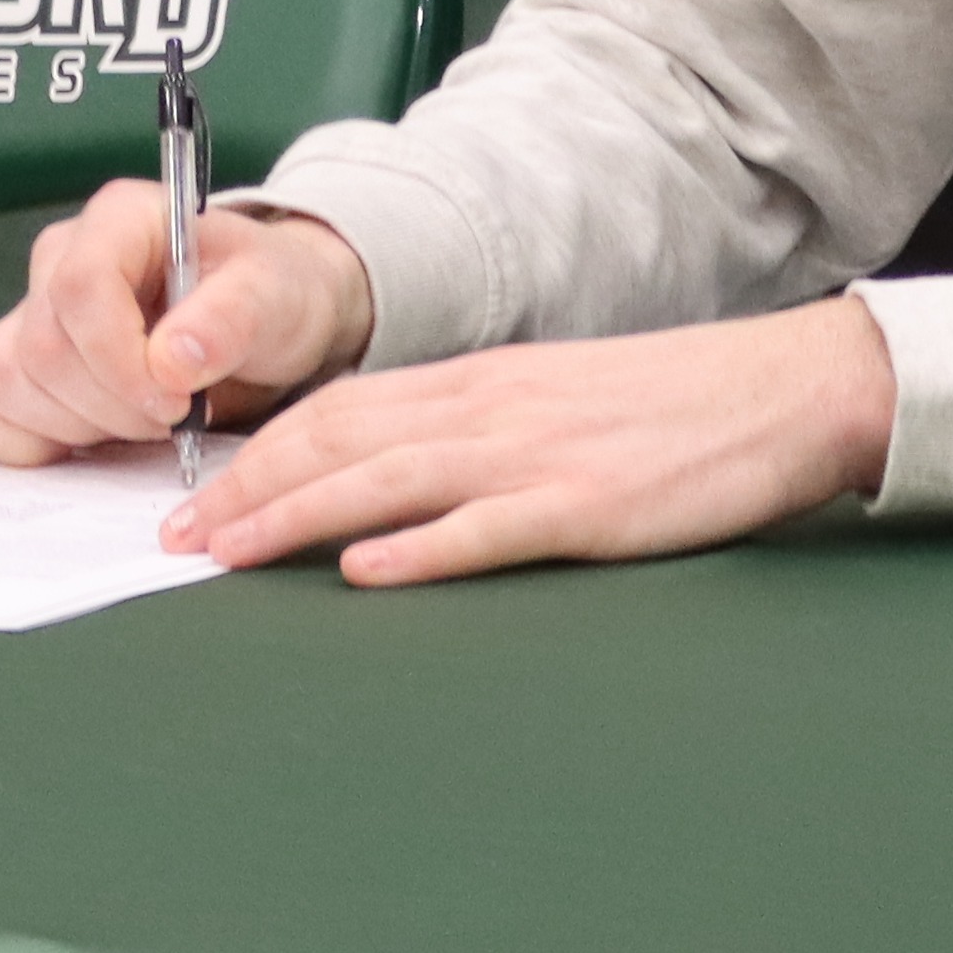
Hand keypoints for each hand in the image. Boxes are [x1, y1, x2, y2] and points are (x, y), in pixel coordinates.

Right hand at [0, 186, 373, 463]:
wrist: (263, 325)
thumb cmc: (268, 294)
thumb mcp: (275, 296)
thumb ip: (231, 318)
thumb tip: (171, 360)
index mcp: (121, 219)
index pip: (80, 286)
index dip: (117, 357)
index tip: (175, 400)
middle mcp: (62, 259)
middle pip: (42, 348)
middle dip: (111, 405)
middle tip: (176, 418)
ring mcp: (31, 313)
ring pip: (3, 382)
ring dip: (76, 427)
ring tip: (144, 422)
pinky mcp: (18, 367)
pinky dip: (30, 443)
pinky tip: (91, 438)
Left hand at [179, 298, 898, 587]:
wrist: (781, 391)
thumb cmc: (670, 407)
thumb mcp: (554, 400)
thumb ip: (472, 429)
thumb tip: (384, 481)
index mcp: (482, 381)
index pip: (340, 408)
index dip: (255, 451)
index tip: (191, 495)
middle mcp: (492, 408)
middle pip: (342, 439)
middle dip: (246, 487)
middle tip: (172, 537)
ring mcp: (538, 456)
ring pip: (390, 479)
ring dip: (297, 515)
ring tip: (227, 551)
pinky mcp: (590, 506)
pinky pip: (490, 528)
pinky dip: (422, 549)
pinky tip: (368, 571)